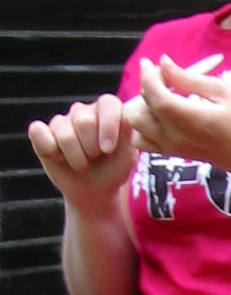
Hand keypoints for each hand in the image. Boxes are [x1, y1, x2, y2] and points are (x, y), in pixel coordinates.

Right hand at [28, 95, 136, 213]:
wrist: (94, 192)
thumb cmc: (112, 171)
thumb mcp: (127, 158)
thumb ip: (129, 136)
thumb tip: (127, 117)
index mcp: (106, 112)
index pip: (108, 103)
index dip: (108, 126)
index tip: (108, 150)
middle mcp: (83, 112)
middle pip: (84, 120)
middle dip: (91, 148)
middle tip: (95, 159)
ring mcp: (61, 121)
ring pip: (63, 132)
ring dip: (75, 157)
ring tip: (82, 164)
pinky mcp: (42, 133)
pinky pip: (38, 132)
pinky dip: (49, 149)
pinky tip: (59, 158)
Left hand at [128, 54, 230, 174]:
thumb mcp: (220, 91)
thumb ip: (188, 78)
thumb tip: (164, 62)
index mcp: (186, 117)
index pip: (153, 93)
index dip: (147, 75)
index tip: (149, 63)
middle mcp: (173, 134)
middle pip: (138, 108)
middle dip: (146, 89)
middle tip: (164, 82)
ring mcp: (169, 146)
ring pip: (136, 124)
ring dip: (142, 108)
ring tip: (161, 101)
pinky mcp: (169, 152)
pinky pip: (141, 140)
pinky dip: (142, 127)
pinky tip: (158, 118)